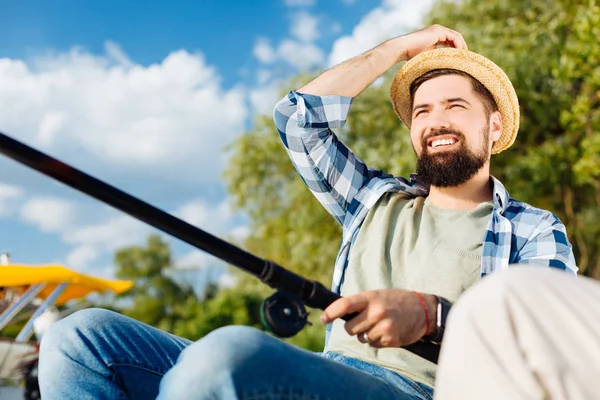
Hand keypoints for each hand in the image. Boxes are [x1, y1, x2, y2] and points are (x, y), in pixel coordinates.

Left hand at [320, 289, 436, 347]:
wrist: (423, 310)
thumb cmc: (396, 301)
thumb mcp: (377, 295)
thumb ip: (360, 304)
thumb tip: (338, 314)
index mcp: (371, 298)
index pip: (344, 305)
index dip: (330, 313)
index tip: (323, 319)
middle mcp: (376, 312)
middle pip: (350, 328)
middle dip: (353, 328)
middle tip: (363, 322)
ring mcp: (384, 326)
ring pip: (361, 338)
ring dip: (366, 335)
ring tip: (380, 325)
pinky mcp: (391, 339)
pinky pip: (373, 345)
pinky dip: (377, 340)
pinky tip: (387, 331)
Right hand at [391, 24, 467, 62]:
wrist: (403, 48)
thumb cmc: (411, 55)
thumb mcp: (428, 55)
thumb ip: (437, 57)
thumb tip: (445, 66)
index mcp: (435, 35)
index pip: (450, 40)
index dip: (456, 48)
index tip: (460, 57)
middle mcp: (438, 30)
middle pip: (455, 37)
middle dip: (461, 46)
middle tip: (466, 57)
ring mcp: (438, 29)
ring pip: (456, 36)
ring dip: (462, 46)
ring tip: (464, 56)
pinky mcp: (438, 31)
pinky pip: (453, 37)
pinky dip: (458, 44)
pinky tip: (459, 53)